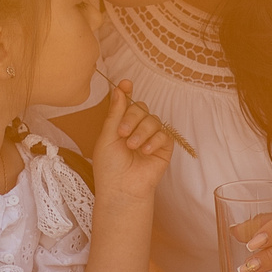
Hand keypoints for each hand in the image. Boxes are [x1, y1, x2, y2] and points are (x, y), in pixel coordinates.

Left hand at [89, 79, 174, 205]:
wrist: (121, 188)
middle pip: (141, 108)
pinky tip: (145, 151)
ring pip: (153, 120)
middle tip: (122, 133)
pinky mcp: (164, 148)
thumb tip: (119, 89)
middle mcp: (137, 128)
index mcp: (121, 124)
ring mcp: (151, 137)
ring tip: (132, 146)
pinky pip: (164, 134)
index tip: (126, 84)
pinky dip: (154, 141)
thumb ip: (115, 113)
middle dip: (132, 117)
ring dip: (142, 132)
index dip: (127, 91)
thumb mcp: (107, 136)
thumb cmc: (109, 166)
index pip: (126, 103)